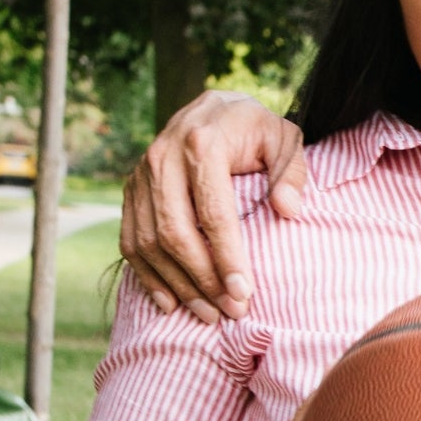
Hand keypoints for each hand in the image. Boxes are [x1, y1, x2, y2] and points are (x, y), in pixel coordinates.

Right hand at [124, 91, 308, 321]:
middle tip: (230, 311)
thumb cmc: (255, 127)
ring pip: (149, 243)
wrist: (212, 106)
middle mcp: (162, 159)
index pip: (213, 213)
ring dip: (177, 285)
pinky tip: (170, 302)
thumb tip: (288, 211)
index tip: (244, 292)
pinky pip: (130, 241)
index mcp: (202, 144)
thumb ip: (291, 172)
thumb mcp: (284, 138)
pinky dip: (147, 275)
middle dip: (203, 279)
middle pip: (176, 233)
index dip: (227, 256)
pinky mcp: (129, 190)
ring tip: (208, 314)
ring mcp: (140, 176)